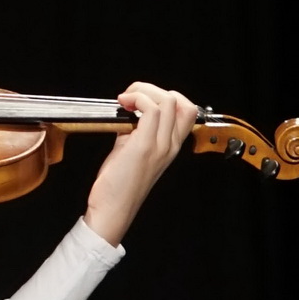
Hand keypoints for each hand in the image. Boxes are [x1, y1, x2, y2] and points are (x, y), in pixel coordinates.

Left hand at [83, 82, 197, 247]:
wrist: (112, 210)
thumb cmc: (118, 185)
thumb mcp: (133, 151)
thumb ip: (136, 130)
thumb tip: (129, 111)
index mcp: (170, 147)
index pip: (186, 111)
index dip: (165, 97)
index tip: (141, 100)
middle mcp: (170, 145)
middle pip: (180, 102)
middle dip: (153, 90)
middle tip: (131, 97)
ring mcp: (160, 145)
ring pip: (167, 100)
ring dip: (143, 91)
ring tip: (126, 100)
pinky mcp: (144, 146)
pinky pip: (150, 109)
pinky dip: (136, 99)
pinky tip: (123, 104)